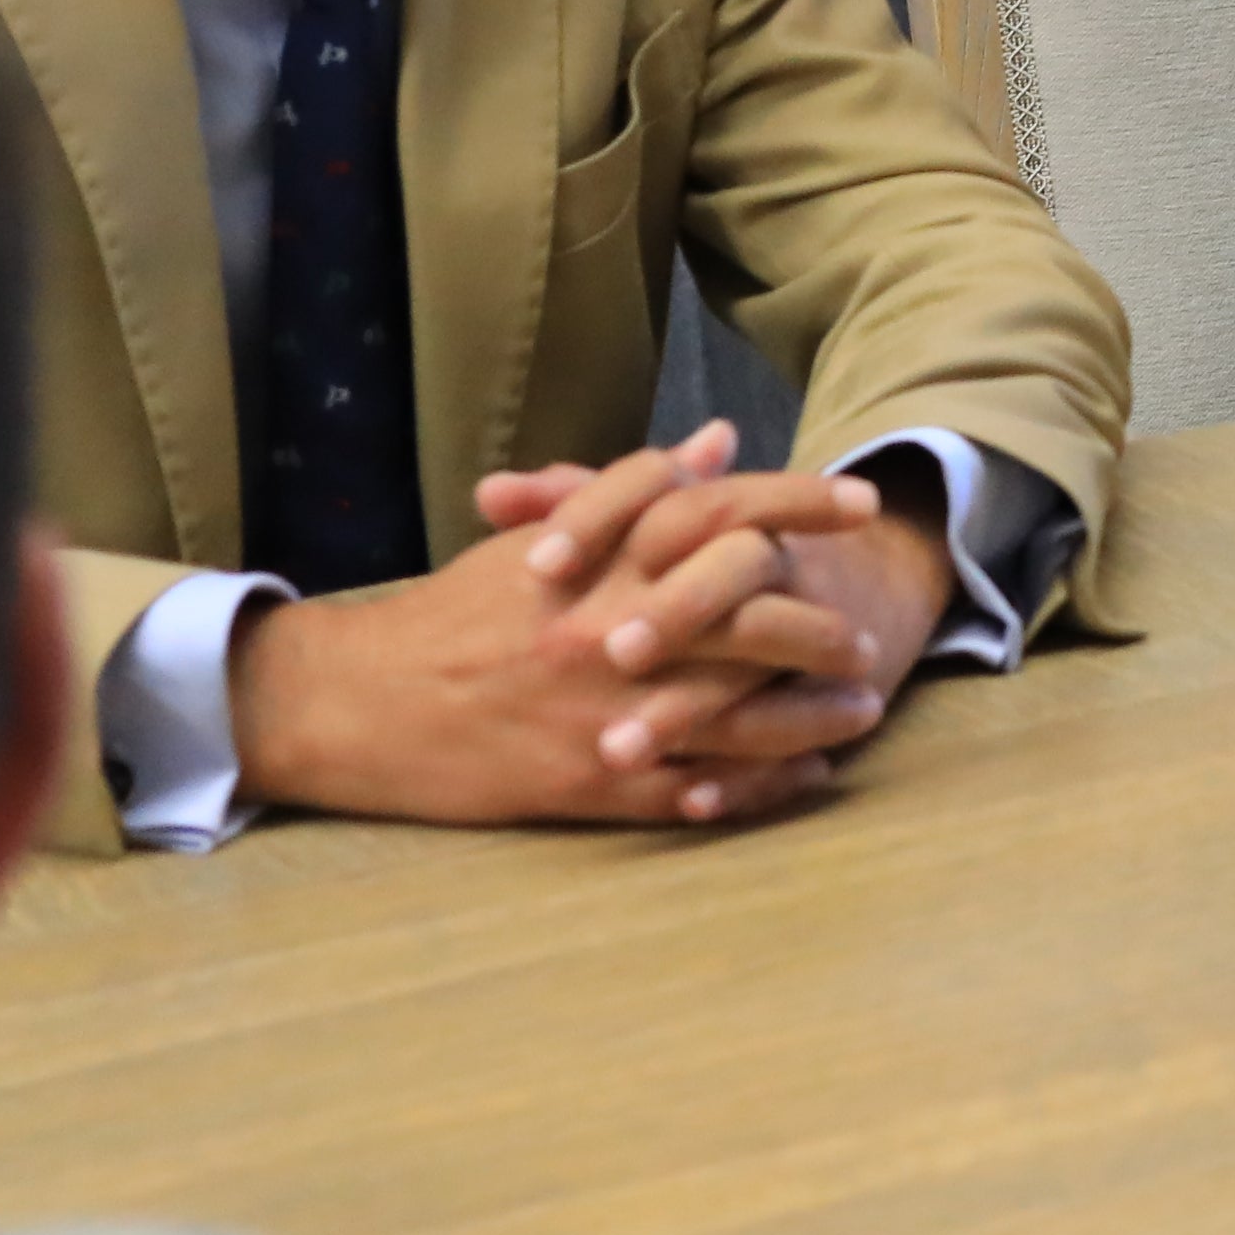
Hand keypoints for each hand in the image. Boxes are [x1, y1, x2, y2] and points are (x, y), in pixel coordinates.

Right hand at [220, 424, 912, 826]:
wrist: (363, 705)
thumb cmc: (455, 615)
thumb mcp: (543, 540)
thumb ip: (639, 492)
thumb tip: (725, 445)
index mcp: (599, 563)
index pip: (722, 513)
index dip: (801, 502)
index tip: (864, 500)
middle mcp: (610, 634)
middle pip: (750, 621)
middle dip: (823, 627)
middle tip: (871, 637)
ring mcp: (604, 715)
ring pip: (737, 717)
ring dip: (808, 716)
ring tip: (861, 711)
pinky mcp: (590, 784)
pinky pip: (694, 789)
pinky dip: (755, 785)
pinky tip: (801, 775)